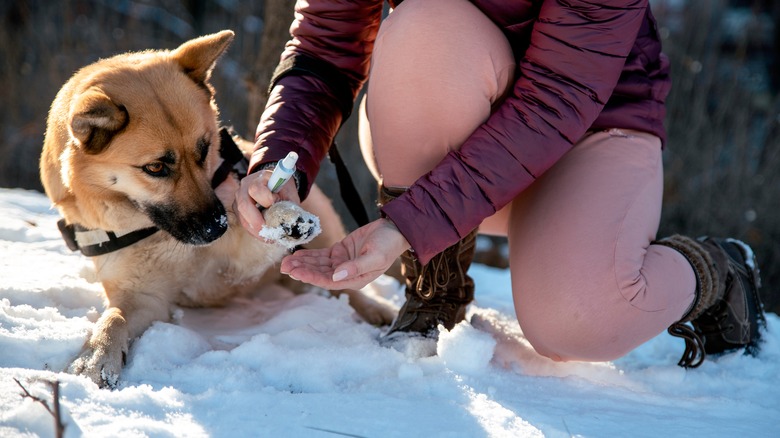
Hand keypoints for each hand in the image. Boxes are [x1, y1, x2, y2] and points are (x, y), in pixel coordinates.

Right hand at [234, 169, 299, 238]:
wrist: (275, 185)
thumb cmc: (283, 189)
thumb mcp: (289, 193)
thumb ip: (289, 204)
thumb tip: (290, 221)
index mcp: (260, 177)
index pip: (256, 189)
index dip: (266, 200)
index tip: (277, 204)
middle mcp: (245, 185)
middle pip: (244, 205)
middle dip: (257, 222)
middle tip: (270, 232)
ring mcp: (239, 197)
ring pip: (242, 217)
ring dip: (256, 230)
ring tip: (270, 238)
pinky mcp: (237, 208)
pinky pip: (243, 222)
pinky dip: (254, 231)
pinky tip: (265, 236)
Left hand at [280, 218, 410, 289]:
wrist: (395, 230)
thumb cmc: (388, 245)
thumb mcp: (375, 257)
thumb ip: (356, 267)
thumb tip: (337, 276)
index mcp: (355, 279)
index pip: (328, 281)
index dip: (311, 277)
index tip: (296, 272)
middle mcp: (346, 274)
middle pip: (319, 274)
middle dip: (302, 270)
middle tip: (284, 266)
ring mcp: (342, 263)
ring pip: (318, 265)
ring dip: (302, 263)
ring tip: (285, 261)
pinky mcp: (340, 252)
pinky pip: (321, 256)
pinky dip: (309, 255)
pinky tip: (297, 254)